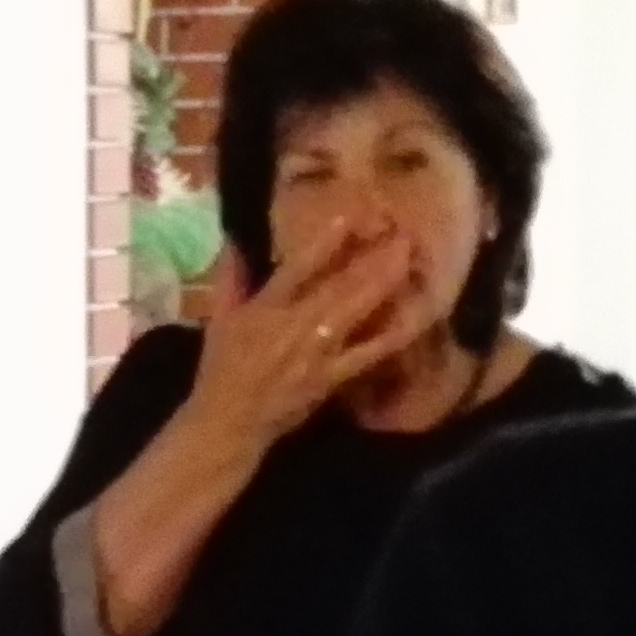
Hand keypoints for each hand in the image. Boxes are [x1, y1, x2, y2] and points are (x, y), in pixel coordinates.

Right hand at [186, 229, 425, 453]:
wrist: (231, 420)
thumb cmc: (222, 368)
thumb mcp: (219, 319)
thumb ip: (231, 278)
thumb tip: (235, 240)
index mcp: (265, 308)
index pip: (297, 268)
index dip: (324, 241)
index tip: (350, 216)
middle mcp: (295, 325)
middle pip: (339, 286)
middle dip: (371, 259)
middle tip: (402, 234)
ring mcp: (317, 352)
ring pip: (356, 312)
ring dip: (383, 285)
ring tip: (408, 262)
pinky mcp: (332, 377)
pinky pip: (368, 354)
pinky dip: (391, 337)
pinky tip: (415, 320)